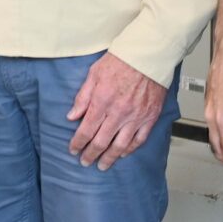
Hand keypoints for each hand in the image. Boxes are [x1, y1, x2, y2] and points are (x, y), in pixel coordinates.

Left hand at [67, 52, 166, 170]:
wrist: (148, 56)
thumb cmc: (120, 62)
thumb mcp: (93, 75)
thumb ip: (82, 98)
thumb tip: (72, 116)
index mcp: (102, 102)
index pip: (86, 130)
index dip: (78, 143)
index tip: (73, 150)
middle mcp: (119, 113)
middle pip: (101, 142)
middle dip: (91, 154)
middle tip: (85, 162)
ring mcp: (136, 117)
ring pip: (120, 145)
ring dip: (109, 158)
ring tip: (102, 165)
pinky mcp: (150, 117)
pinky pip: (139, 139)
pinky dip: (130, 149)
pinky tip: (123, 154)